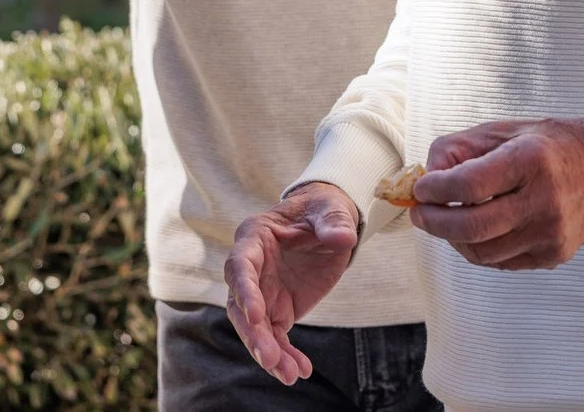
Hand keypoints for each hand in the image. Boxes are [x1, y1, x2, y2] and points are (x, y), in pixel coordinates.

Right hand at [224, 182, 360, 386]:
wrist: (328, 224)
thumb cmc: (323, 210)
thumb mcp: (331, 209)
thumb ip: (334, 222)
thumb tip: (343, 237)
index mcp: (255, 236)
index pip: (240, 265)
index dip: (245, 291)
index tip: (257, 315)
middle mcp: (251, 267)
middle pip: (240, 305)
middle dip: (253, 333)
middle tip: (271, 358)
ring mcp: (261, 291)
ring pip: (254, 328)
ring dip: (267, 352)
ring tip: (289, 374)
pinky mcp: (276, 310)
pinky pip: (275, 336)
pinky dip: (285, 355)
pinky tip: (300, 371)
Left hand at [407, 114, 583, 270]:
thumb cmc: (553, 145)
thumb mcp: (507, 130)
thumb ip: (462, 149)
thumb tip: (427, 176)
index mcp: (530, 160)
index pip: (468, 185)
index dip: (435, 190)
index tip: (420, 189)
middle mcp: (543, 200)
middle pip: (472, 226)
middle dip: (435, 223)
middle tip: (420, 214)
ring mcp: (550, 232)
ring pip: (483, 252)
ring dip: (453, 240)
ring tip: (445, 223)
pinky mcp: (554, 254)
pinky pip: (502, 262)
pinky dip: (479, 250)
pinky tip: (474, 233)